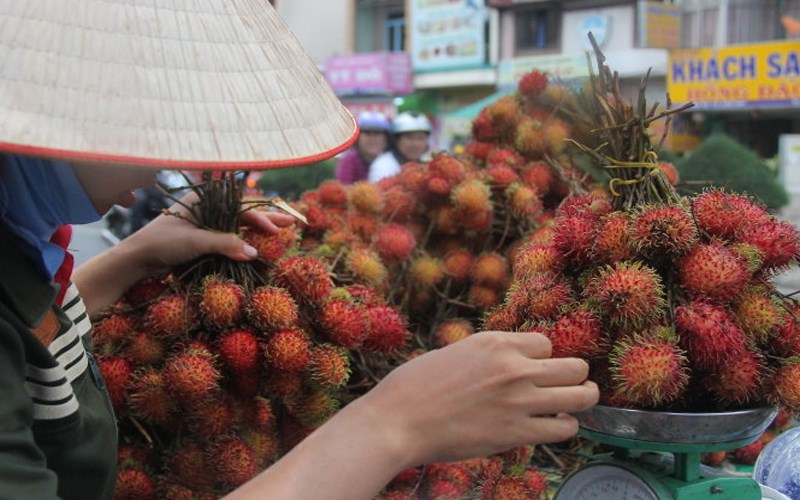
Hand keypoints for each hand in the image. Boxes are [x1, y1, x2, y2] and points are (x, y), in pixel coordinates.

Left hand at [74, 192, 294, 316]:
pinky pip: (227, 240)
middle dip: (266, 220)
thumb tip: (253, 253)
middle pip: (242, 214)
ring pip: (236, 228)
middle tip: (292, 223)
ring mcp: (203, 226)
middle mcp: (205, 211)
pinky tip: (256, 248)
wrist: (135, 260)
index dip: (260, 218)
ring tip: (280, 233)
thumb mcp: (195, 242)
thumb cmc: (161, 244)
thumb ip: (225, 245)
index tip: (276, 229)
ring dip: (257, 233)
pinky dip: (242, 244)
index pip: (239, 208)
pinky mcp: (199, 242)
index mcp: (203, 201)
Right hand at [352, 331, 597, 466]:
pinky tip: (557, 425)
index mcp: (494, 342)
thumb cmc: (412, 387)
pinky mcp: (517, 432)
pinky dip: (566, 426)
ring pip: (580, 395)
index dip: (544, 357)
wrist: (397, 421)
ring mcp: (519, 400)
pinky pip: (564, 427)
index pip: (545, 343)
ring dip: (583, 398)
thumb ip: (484, 357)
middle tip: (572, 382)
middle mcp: (513, 366)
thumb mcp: (452, 353)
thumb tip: (502, 363)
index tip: (539, 368)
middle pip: (573, 365)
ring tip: (580, 401)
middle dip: (575, 374)